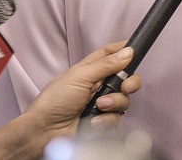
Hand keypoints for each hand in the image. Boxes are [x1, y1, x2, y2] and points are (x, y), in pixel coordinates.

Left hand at [0, 42, 141, 159]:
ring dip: (114, 103)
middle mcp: (99, 85)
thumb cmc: (56, 100)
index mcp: (91, 69)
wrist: (46, 131)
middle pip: (126, 78)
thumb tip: (128, 51)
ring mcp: (102, 104)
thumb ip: (106, 65)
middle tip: (125, 87)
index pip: (111, 54)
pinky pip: (117, 118)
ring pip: (124, 99)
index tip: (135, 49)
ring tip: (99, 107)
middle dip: (130, 82)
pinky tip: (93, 122)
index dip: (124, 50)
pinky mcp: (103, 122)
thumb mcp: (80, 76)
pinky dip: (107, 120)